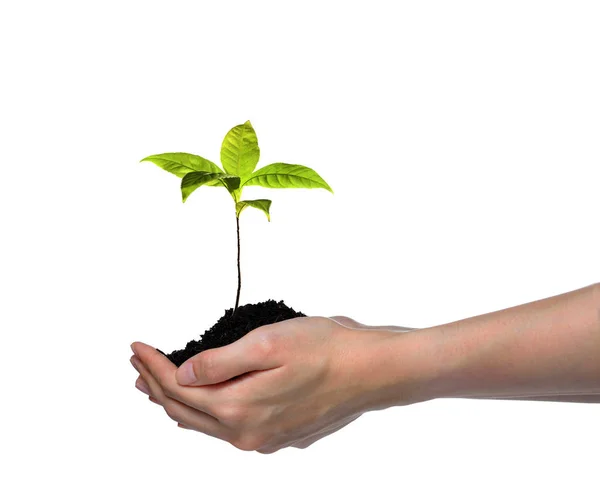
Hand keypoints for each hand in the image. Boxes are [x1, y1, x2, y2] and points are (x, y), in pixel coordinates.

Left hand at [130, 316, 425, 452]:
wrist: (373, 370)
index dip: (153, 366)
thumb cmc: (327, 349)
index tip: (137, 345)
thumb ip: (219, 363)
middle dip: (156, 386)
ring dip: (178, 401)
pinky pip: (229, 427)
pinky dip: (207, 411)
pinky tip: (203, 400)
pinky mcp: (280, 434)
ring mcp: (265, 438)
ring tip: (156, 385)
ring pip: (207, 423)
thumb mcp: (267, 344)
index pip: (178, 389)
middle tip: (137, 364)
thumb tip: (183, 374)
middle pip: (186, 412)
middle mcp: (249, 434)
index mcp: (240, 409)